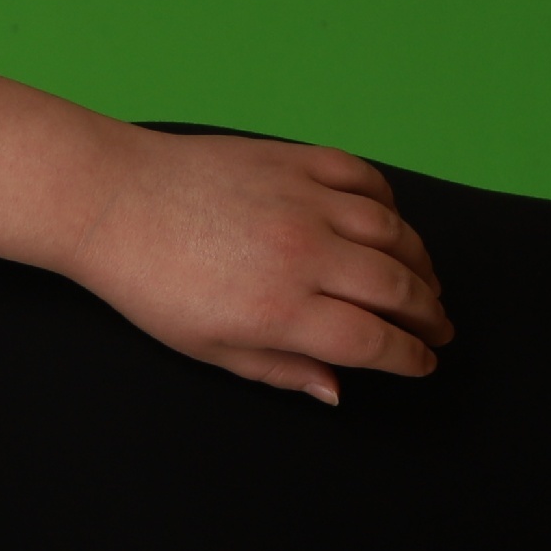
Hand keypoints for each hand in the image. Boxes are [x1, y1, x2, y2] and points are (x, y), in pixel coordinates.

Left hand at [67, 131, 451, 403]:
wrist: (110, 201)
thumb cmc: (149, 283)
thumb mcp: (206, 347)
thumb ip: (278, 370)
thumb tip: (337, 389)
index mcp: (279, 311)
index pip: (374, 341)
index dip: (410, 357)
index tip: (425, 363)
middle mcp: (303, 254)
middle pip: (398, 289)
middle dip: (429, 314)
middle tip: (440, 327)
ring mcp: (304, 200)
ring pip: (394, 233)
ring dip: (421, 262)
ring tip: (424, 283)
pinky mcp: (296, 160)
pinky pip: (366, 180)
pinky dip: (389, 205)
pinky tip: (390, 226)